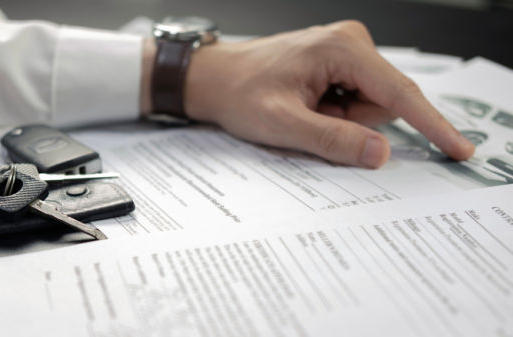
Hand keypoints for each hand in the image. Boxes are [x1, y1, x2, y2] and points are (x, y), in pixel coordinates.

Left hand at [141, 20, 474, 167]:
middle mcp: (350, 43)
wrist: (215, 78)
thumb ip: (333, 140)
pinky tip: (307, 105)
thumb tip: (380, 153)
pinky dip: (335, 112)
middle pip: (384, 102)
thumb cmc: (240, 92)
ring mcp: (345, 52)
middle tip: (310, 119)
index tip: (458, 149)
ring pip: (370, 104)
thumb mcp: (283, 124)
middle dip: (352, 123)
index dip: (432, 125)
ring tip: (303, 110)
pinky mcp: (338, 63)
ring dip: (340, 119)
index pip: (399, 93)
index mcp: (342, 49)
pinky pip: (356, 99)